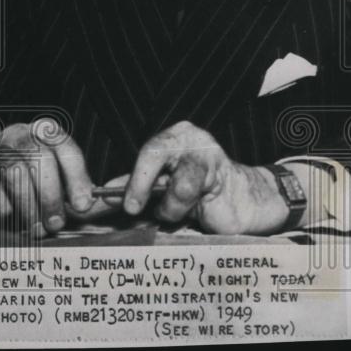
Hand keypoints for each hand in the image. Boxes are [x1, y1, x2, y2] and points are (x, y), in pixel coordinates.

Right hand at [0, 121, 98, 236]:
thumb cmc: (29, 183)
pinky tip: (8, 215)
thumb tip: (112, 203)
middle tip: (56, 224)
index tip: (82, 205)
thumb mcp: (58, 183)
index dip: (76, 177)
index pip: (65, 149)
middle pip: (40, 159)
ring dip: (27, 206)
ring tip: (35, 228)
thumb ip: (81, 194)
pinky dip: (0, 204)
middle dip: (51, 196)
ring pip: (15, 172)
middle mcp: (22, 134)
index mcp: (47, 133)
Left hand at [98, 121, 291, 234]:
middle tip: (132, 208)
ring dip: (171, 207)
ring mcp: (211, 156)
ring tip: (174, 211)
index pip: (150, 151)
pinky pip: (199, 201)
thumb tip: (107, 194)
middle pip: (157, 153)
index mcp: (176, 137)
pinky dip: (189, 212)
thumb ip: (138, 187)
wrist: (244, 201)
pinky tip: (196, 210)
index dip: (135, 178)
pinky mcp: (226, 179)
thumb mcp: (164, 186)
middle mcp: (193, 140)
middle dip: (140, 183)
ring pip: (180, 185)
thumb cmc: (201, 192)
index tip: (120, 201)